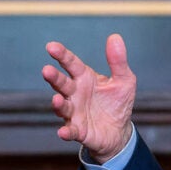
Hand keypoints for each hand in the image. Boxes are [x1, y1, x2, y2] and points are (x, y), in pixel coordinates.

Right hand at [42, 34, 136, 162]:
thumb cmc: (117, 103)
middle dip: (54, 78)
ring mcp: (74, 113)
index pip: (71, 63)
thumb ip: (118, 61)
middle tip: (46, 70)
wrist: (118, 131)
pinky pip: (71, 131)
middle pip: (61, 84)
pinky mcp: (78, 131)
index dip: (61, 55)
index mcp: (84, 78)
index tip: (51, 46)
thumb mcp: (124, 80)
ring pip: (62, 107)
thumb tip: (115, 37)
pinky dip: (66, 132)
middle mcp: (75, 94)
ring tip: (56, 99)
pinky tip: (63, 132)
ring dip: (58, 104)